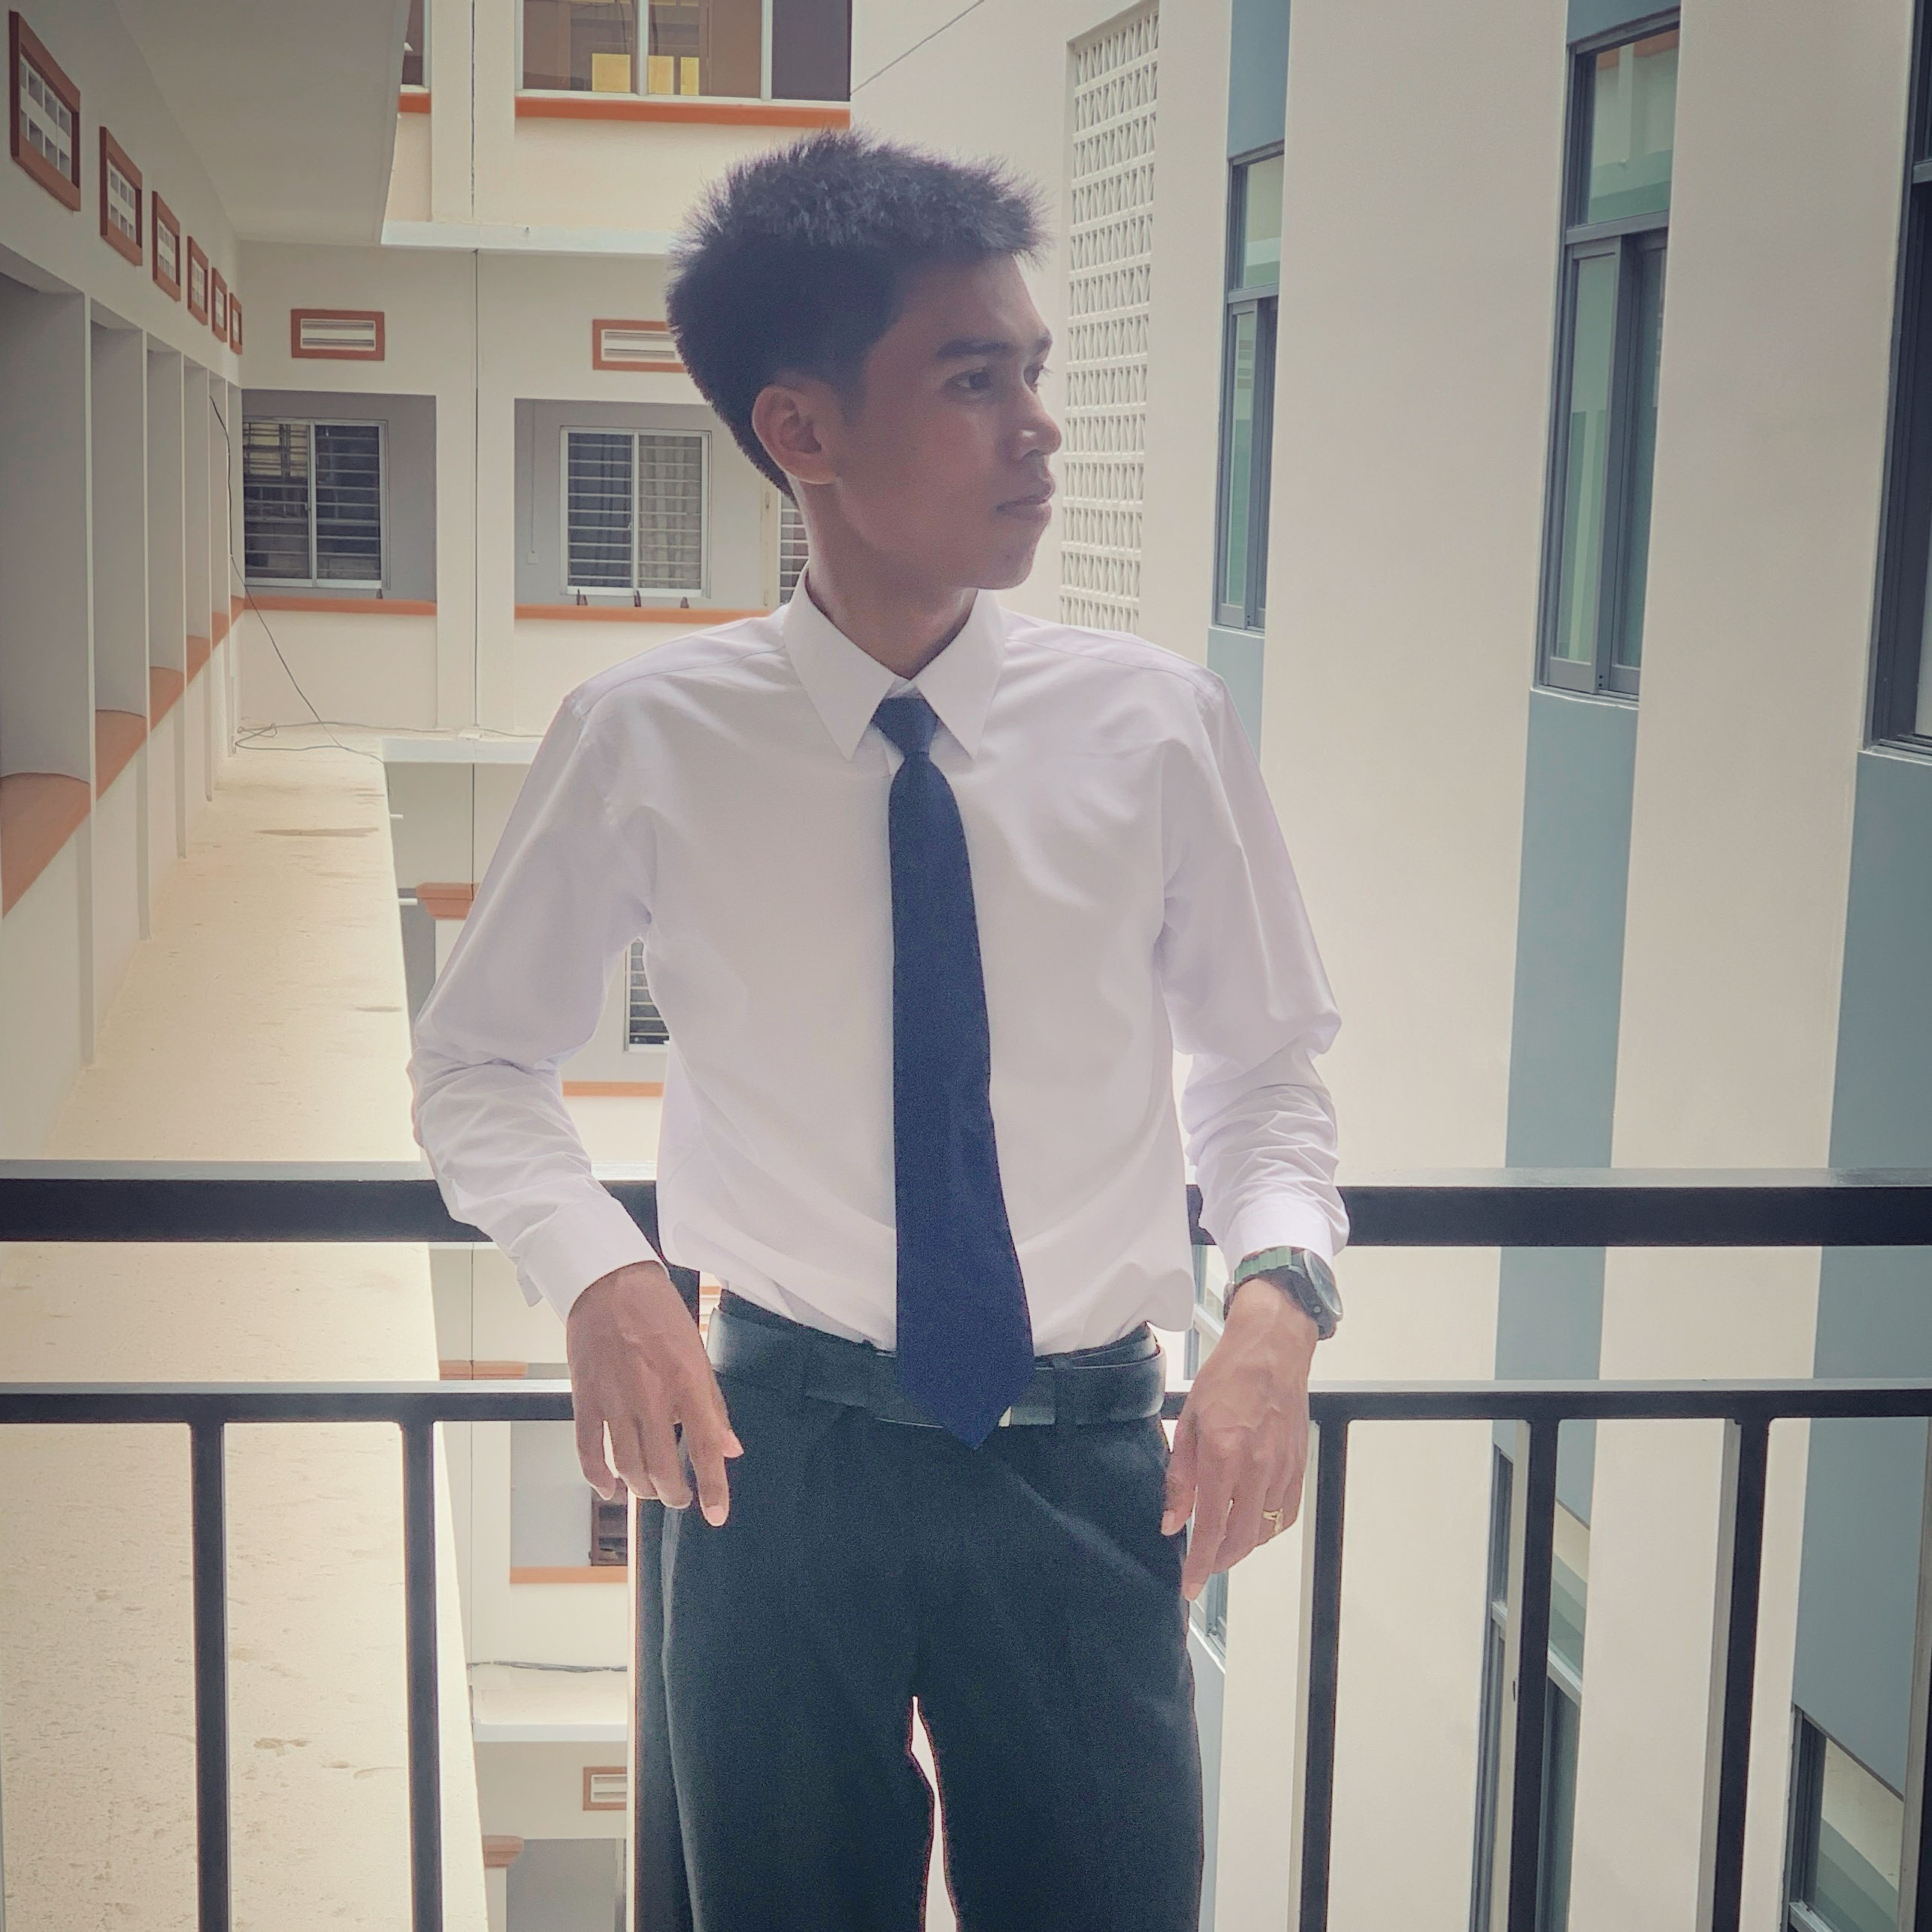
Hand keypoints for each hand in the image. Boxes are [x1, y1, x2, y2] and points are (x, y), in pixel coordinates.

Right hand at [565, 1259, 742, 1524]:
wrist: (608, 1281)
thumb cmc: (658, 1312)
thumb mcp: (697, 1352)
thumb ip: (713, 1404)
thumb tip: (731, 1447)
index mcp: (686, 1381)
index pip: (704, 1446)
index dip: (713, 1486)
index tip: (716, 1514)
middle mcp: (651, 1396)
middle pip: (661, 1466)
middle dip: (673, 1494)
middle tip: (680, 1499)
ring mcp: (614, 1399)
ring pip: (627, 1466)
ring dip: (640, 1489)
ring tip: (650, 1492)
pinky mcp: (585, 1397)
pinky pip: (589, 1450)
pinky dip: (597, 1477)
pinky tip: (609, 1490)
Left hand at [1162, 1280, 1316, 1599]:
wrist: (1273, 1350)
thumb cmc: (1226, 1378)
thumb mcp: (1188, 1422)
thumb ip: (1180, 1477)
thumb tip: (1172, 1522)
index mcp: (1224, 1454)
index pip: (1212, 1527)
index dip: (1199, 1564)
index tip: (1188, 1586)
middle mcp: (1257, 1468)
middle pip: (1241, 1540)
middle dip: (1218, 1563)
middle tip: (1200, 1568)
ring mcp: (1282, 1470)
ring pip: (1263, 1532)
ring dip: (1240, 1547)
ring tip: (1219, 1545)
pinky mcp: (1298, 1468)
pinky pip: (1283, 1516)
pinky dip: (1264, 1530)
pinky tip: (1248, 1524)